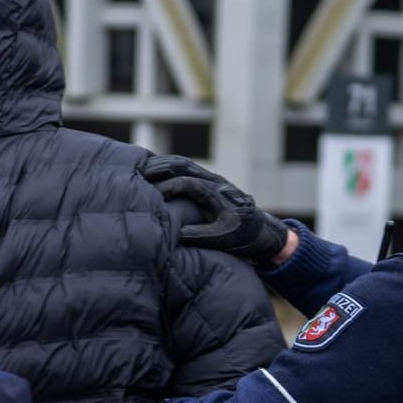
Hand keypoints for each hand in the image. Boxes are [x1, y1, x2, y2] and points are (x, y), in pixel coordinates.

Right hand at [141, 154, 291, 265]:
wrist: (263, 231)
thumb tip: (177, 234)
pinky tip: (155, 174)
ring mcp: (212, 180)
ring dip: (164, 164)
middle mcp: (214, 182)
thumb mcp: (223, 238)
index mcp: (216, 193)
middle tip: (138, 171)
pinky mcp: (210, 184)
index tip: (151, 195)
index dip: (168, 187)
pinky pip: (188, 171)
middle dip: (160, 167)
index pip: (187, 183)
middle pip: (183, 166)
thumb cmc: (244, 236)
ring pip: (185, 165)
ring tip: (142, 169)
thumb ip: (201, 235)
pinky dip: (171, 169)